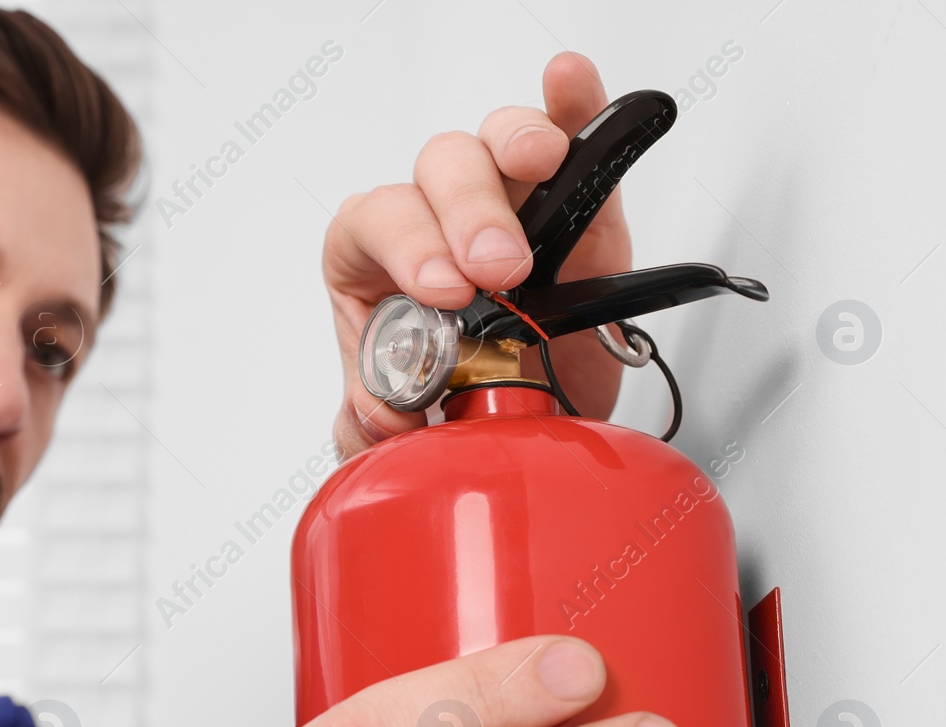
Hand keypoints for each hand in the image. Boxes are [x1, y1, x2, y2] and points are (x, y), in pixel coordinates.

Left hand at [325, 52, 633, 459]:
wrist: (527, 414)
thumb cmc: (453, 399)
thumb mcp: (400, 425)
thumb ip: (369, 423)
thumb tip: (379, 419)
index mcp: (377, 259)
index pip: (371, 224)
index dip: (405, 246)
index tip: (442, 294)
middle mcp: (438, 215)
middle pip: (438, 171)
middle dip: (467, 211)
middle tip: (497, 270)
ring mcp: (508, 199)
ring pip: (497, 141)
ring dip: (518, 146)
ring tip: (543, 168)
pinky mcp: (576, 200)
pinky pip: (569, 128)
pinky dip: (571, 101)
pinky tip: (568, 82)